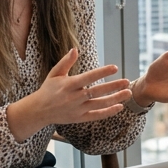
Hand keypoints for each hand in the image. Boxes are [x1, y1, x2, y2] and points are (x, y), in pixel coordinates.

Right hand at [6, 48, 131, 140]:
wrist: (39, 111)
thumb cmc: (48, 89)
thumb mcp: (54, 74)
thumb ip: (66, 62)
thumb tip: (75, 49)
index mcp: (69, 84)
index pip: (89, 77)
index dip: (102, 72)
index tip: (115, 67)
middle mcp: (74, 97)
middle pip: (97, 91)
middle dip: (113, 86)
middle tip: (127, 81)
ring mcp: (78, 109)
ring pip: (100, 104)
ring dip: (115, 99)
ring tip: (128, 93)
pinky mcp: (79, 118)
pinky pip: (96, 115)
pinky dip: (108, 112)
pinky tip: (120, 106)